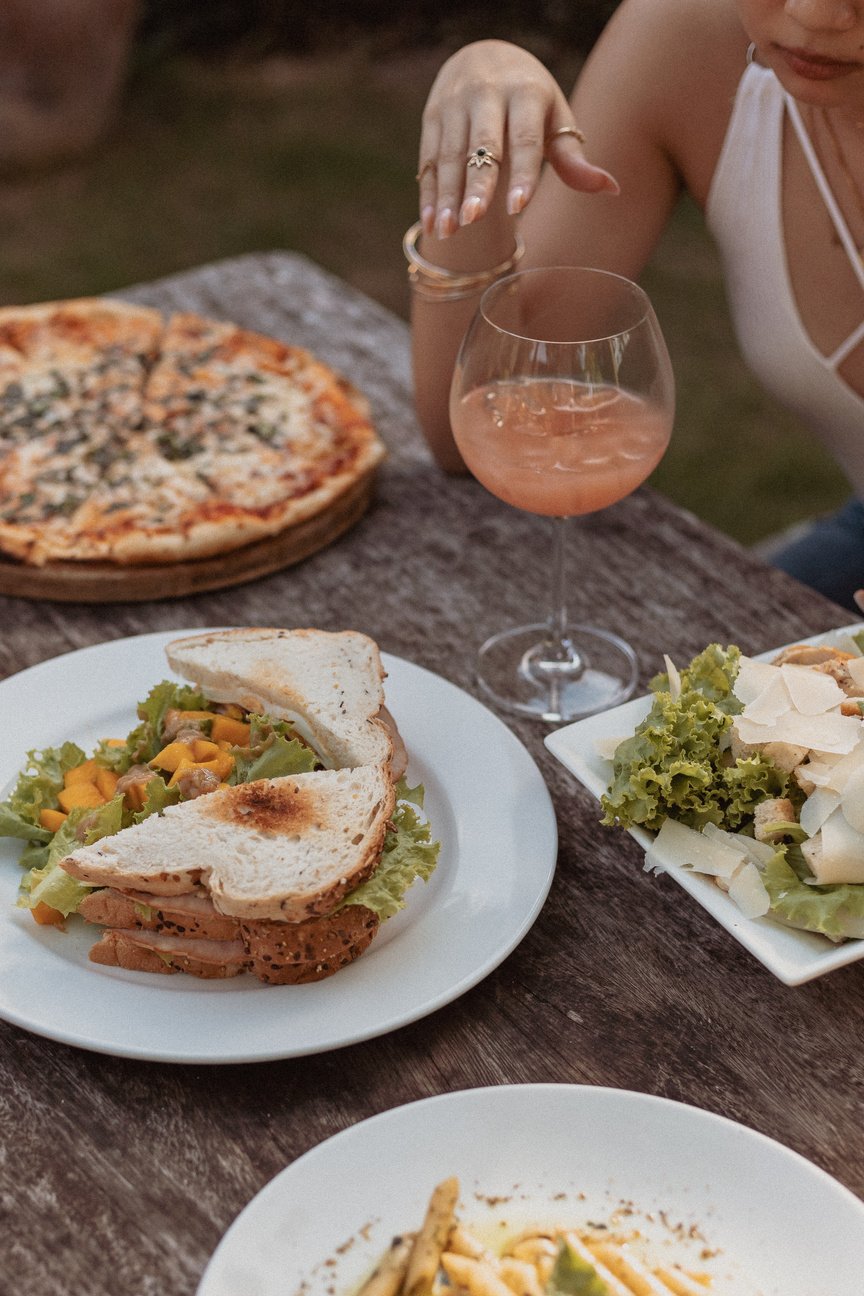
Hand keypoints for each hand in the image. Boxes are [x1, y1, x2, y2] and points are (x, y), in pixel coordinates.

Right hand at [417, 40, 618, 238]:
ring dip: (447, 196)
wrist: (483, 55)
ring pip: (449, 156)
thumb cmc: (530, 101)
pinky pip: (428, 160)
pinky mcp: (432, 116)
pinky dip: (429, 195)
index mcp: (524, 92)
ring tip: (447, 232)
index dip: (521, 173)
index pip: (524, 138)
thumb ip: (572, 158)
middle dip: (476, 184)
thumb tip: (610, 189)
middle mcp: (486, 93)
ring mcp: (455, 104)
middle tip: (472, 221)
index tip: (517, 207)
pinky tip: (431, 225)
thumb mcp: (554, 119)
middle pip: (482, 146)